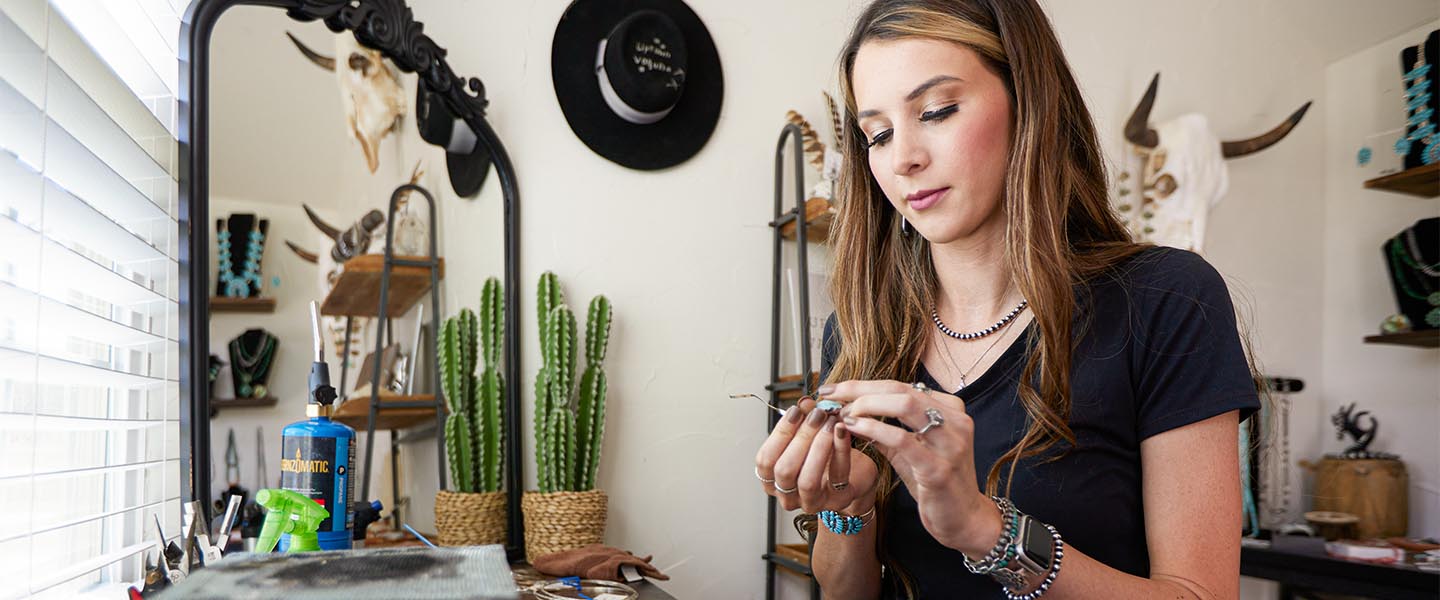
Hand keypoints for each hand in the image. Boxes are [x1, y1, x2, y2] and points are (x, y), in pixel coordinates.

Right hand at [755, 398, 878, 514]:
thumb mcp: (809, 435)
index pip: (765, 460)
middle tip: (816, 415)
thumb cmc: (824, 454)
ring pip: (807, 480)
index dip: (780, 434)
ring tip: (829, 422)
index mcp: (772, 480)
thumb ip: (804, 419)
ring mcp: (812, 501)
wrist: (854, 474)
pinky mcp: (837, 500)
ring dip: (818, 446)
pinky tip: (842, 431)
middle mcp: (788, 495)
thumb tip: (805, 403)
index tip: (795, 411)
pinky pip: (837, 475)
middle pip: (784, 471)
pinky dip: (840, 449)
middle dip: (800, 438)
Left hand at [826, 380, 998, 554]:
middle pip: (900, 389)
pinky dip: (874, 429)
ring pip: (904, 405)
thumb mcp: (910, 452)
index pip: (901, 386)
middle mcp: (955, 421)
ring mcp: (950, 443)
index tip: (835, 389)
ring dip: (866, 405)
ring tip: (842, 415)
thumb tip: (851, 415)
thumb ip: (886, 432)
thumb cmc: (936, 484)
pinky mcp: (939, 468)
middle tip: (831, 396)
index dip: (864, 384)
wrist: (964, 520)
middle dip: (860, 389)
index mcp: (950, 410)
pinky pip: (903, 440)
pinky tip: (854, 429)